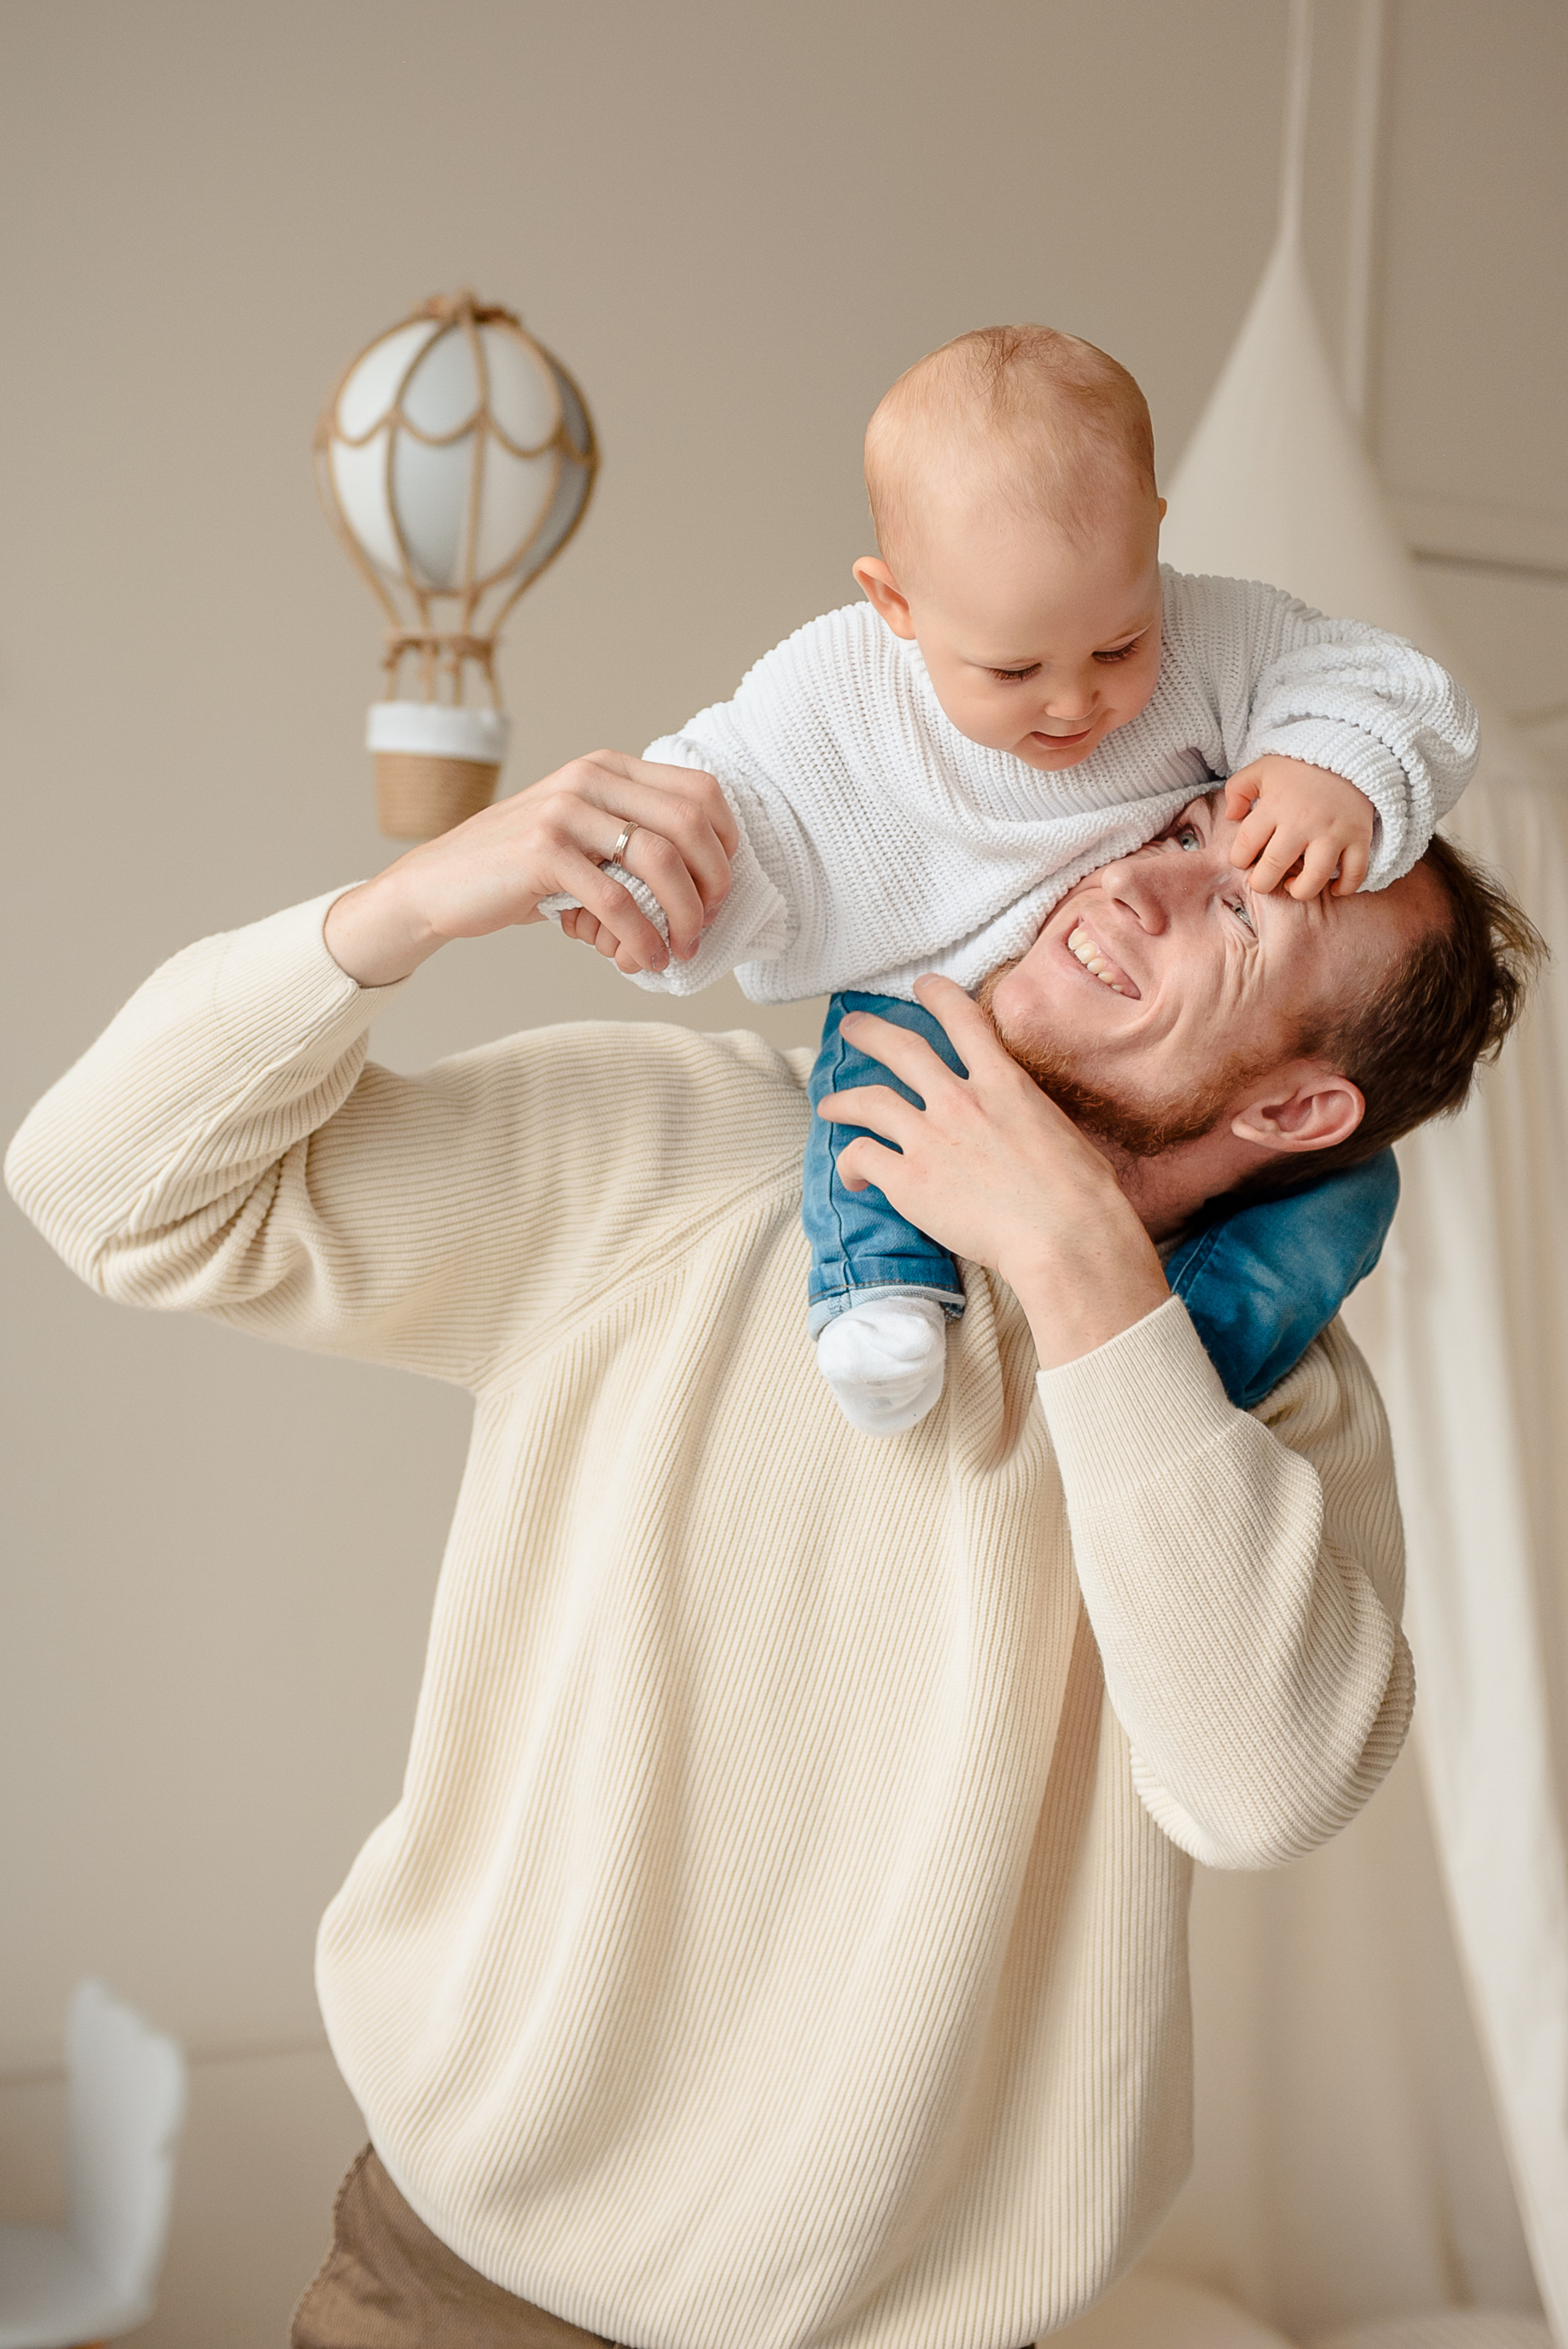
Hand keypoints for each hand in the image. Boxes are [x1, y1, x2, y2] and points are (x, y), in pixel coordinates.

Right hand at [324, 750, 737, 988]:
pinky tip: (642, 959)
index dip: (725, 844)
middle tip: (703, 926)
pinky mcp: (542, 851)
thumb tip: (702, 895)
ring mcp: (564, 809)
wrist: (439, 886)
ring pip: (660, 860)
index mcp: (609, 768)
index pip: (700, 791)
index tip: (718, 890)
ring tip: (680, 949)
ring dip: (682, 915)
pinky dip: (640, 937)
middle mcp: (590, 777)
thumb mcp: (582, 839)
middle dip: (712, 883)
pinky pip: (616, 900)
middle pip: (691, 823)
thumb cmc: (521, 873)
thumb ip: (632, 844)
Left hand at [817, 977, 1169, 1371]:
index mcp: (1004, 1083)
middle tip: (852, 1028)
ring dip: (842, 1099)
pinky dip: (849, 1163)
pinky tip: (852, 1176)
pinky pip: (861, 1157)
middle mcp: (960, 1100)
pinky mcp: (908, 1180)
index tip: (924, 987)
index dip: (938, 996)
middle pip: (902, 1049)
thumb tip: (1022, 1124)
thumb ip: (1026, 1115)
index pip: (964, 1020)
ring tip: (828, 1105)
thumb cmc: (1081, 1195)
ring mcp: (930, 1138)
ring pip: (868, 1100)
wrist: (1065, 1237)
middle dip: (871, 1033)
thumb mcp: (1060, 1131)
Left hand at [1224, 756, 1374, 897]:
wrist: (1349, 752)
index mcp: (1276, 806)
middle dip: (1262, 883)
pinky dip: (1345, 887)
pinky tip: (1333, 887)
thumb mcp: (1263, 768)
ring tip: (1294, 885)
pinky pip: (1354, 874)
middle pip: (1274, 868)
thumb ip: (1238, 789)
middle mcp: (1303, 822)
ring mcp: (1334, 832)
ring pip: (1314, 879)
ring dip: (1299, 890)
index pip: (1246, 845)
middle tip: (1264, 880)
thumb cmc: (1301, 765)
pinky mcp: (1359, 837)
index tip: (1244, 860)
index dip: (1239, 859)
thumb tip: (1231, 817)